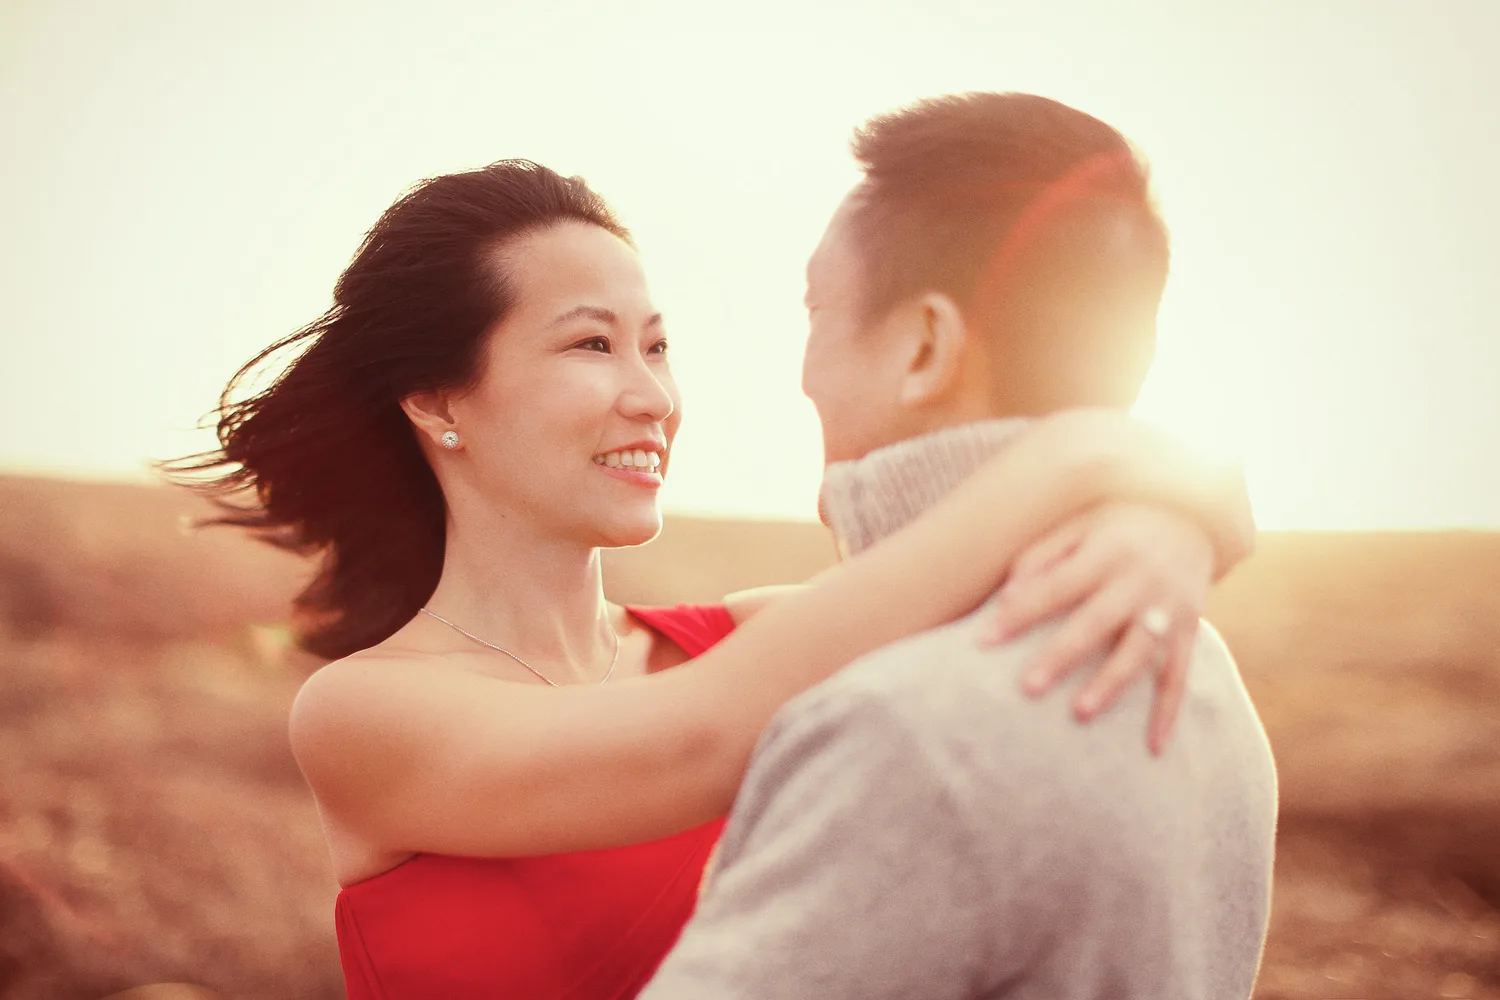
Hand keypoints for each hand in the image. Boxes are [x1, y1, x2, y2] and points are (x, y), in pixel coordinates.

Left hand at [979, 502, 1214, 753]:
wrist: (1197, 514)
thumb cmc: (1120, 523)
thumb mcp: (1082, 523)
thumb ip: (1042, 555)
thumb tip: (1006, 594)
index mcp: (1106, 551)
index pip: (1055, 586)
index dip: (1019, 613)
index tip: (982, 641)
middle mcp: (1139, 580)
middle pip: (1096, 622)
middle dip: (1062, 655)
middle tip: (1028, 687)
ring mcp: (1169, 607)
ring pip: (1139, 651)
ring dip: (1111, 683)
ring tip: (1080, 712)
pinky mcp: (1190, 630)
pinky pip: (1180, 674)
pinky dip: (1168, 712)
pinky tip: (1153, 747)